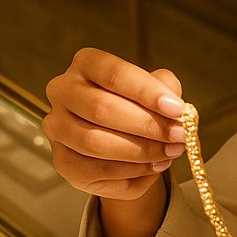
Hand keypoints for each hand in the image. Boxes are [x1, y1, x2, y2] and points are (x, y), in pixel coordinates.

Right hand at [43, 47, 185, 201]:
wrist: (122, 139)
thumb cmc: (138, 106)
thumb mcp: (156, 89)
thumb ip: (166, 91)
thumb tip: (175, 110)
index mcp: (86, 64)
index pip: (115, 74)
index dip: (147, 92)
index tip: (177, 109)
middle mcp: (62, 91)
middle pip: (101, 108)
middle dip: (147, 125)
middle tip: (178, 135)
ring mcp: (57, 127)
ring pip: (95, 142)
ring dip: (141, 151)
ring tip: (170, 153)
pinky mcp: (63, 161)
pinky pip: (97, 170)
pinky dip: (131, 171)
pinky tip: (154, 167)